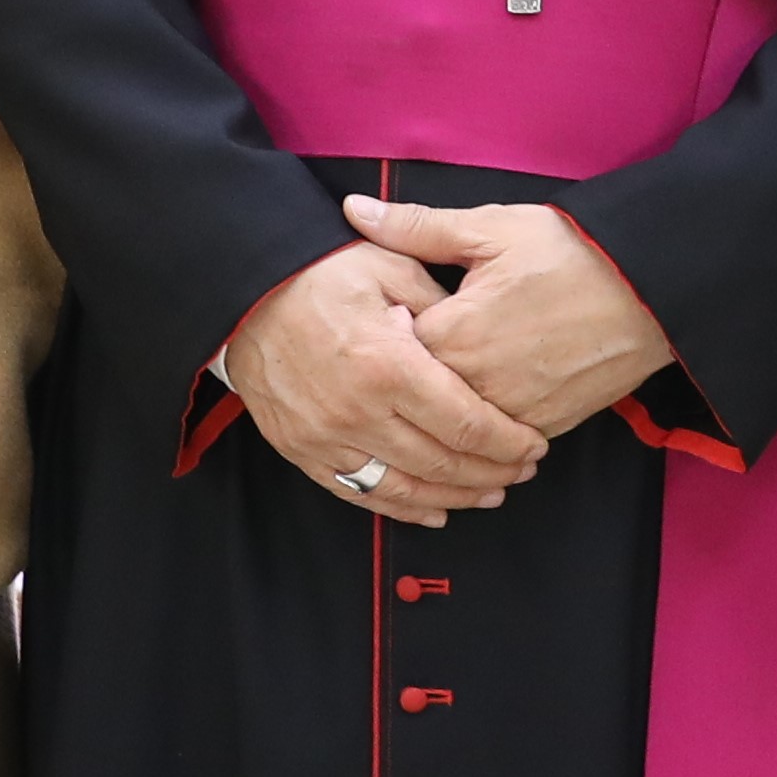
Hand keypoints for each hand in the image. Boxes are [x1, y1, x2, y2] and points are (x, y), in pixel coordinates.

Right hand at [230, 240, 550, 524]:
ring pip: (405, 488)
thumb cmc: (319, 273)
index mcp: (389, 366)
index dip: (508, 443)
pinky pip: (360, 493)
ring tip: (489, 494)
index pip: (466, 424)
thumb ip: (441, 304)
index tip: (534, 445)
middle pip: (442, 463)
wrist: (243, 292)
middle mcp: (358, 412)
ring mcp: (327, 438)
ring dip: (455, 497)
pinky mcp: (302, 451)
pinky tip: (434, 509)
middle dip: (493, 473)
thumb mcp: (390, 267)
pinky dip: (403, 508)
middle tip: (522, 472)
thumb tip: (481, 335)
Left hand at [347, 193, 677, 442]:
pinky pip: (500, 438)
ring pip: (460, 425)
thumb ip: (416, 227)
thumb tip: (354, 209)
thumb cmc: (570, 250)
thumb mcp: (490, 227)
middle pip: (421, 396)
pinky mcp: (547, 426)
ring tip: (457, 378)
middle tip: (415, 355)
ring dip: (451, 407)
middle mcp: (478, 384)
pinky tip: (491, 398)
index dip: (387, 337)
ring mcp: (514, 412)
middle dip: (413, 378)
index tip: (388, 322)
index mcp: (454, 333)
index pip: (392, 353)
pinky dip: (490, 424)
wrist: (652, 287)